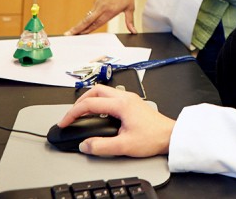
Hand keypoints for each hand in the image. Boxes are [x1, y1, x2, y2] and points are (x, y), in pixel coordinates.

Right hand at [58, 84, 174, 156]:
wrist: (171, 136)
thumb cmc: (153, 138)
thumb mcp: (124, 146)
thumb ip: (101, 146)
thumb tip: (85, 144)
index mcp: (121, 104)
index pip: (89, 103)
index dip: (73, 113)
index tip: (64, 122)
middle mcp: (125, 97)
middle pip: (95, 90)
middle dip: (80, 101)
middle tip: (72, 114)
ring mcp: (130, 98)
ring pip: (104, 91)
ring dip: (90, 99)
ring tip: (82, 112)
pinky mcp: (133, 103)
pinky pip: (112, 96)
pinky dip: (100, 102)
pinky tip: (99, 113)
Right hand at [65, 0, 135, 34]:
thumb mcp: (130, 8)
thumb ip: (130, 22)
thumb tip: (134, 32)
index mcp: (110, 11)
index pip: (98, 23)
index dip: (89, 30)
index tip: (81, 35)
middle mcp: (102, 8)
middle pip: (87, 20)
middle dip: (78, 28)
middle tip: (68, 34)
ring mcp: (97, 4)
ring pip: (87, 16)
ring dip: (79, 24)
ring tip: (71, 32)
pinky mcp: (96, 1)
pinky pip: (90, 12)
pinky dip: (85, 19)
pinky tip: (81, 25)